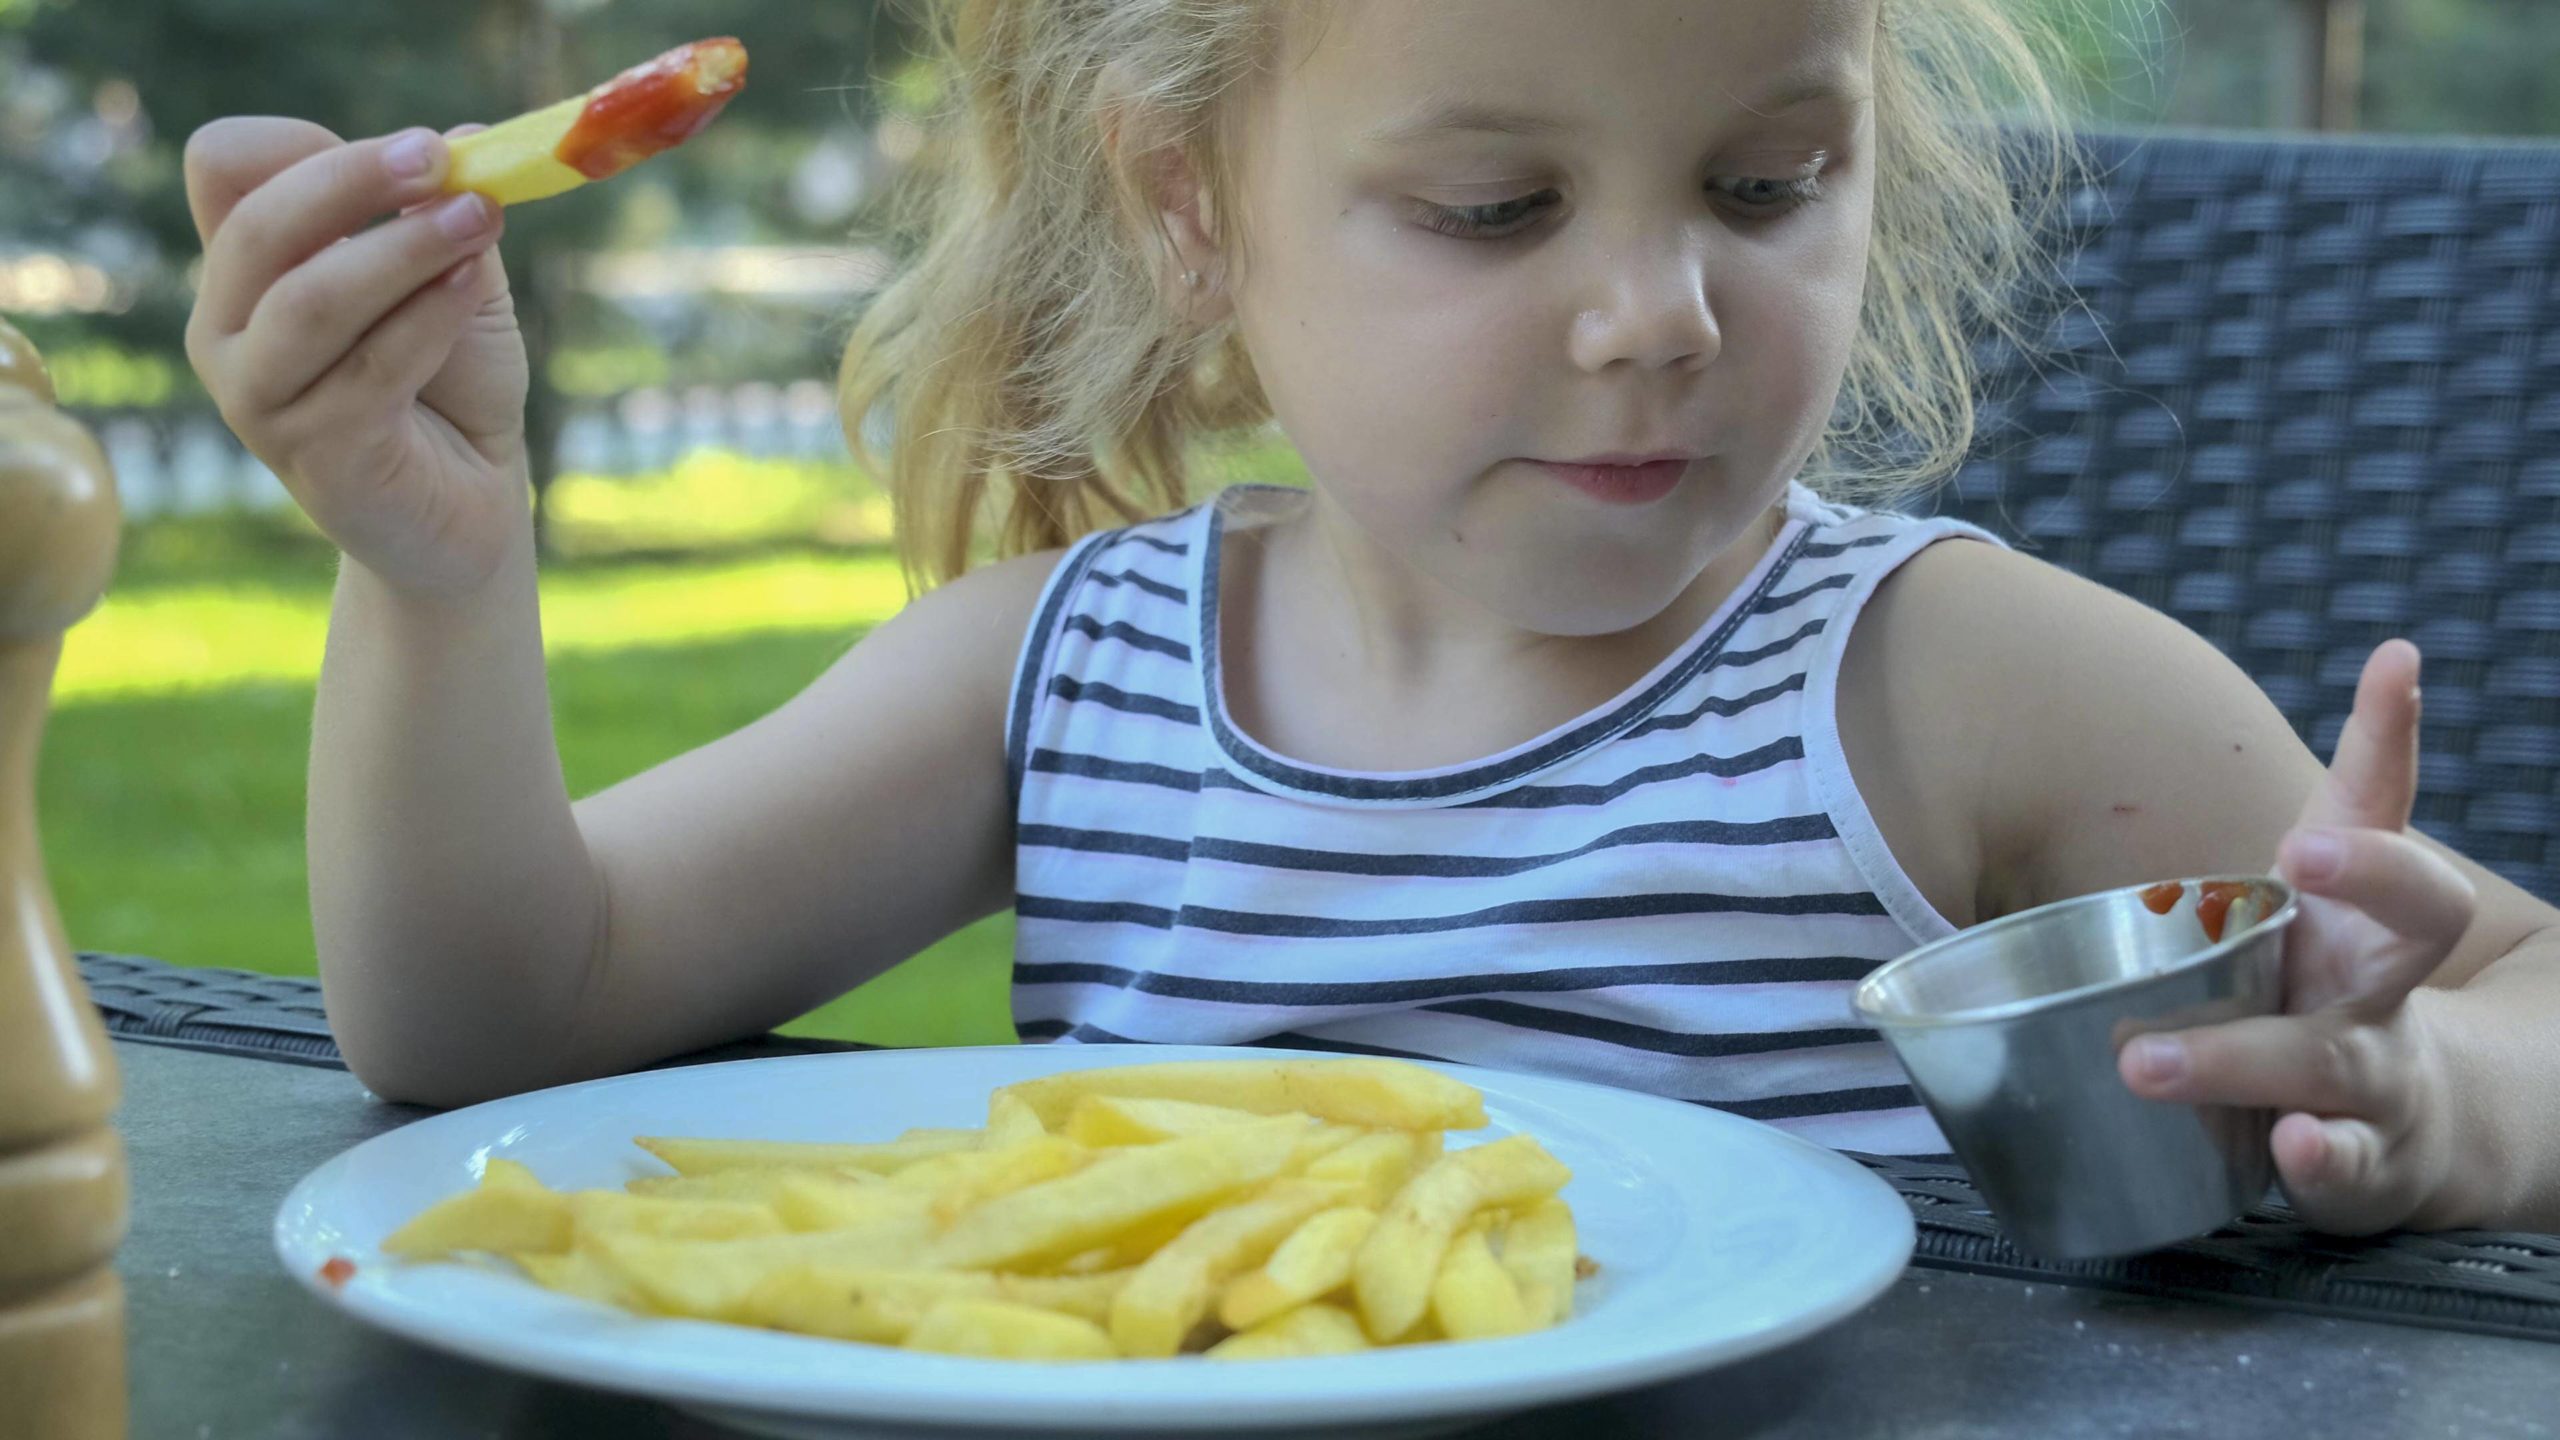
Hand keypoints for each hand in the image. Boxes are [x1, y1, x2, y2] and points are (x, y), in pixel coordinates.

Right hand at [183, 118, 529, 595]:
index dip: (308, 148)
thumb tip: (462, 139)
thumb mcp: (456, 282)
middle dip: (354, 181)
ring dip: (403, 249)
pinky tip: (472, 287)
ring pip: (311, 300)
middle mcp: (225, 328)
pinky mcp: (311, 455)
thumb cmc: (452, 383)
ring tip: (482, 219)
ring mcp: (255, 397)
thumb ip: (443, 219)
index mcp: (245, 268)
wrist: (470, 506)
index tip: (415, 150)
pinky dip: (428, 318)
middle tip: (442, 160)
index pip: (224, 168)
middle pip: (258, 225)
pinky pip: (368, 368)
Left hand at [2117, 639, 2479, 1232]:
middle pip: (2420, 918)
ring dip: (2238, 1058)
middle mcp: (2388, 985)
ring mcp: (2377, 1074)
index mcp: (2370, 910)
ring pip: (2327, 1061)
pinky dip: (2316, 1158)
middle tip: (2303, 846)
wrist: (2412, 1121)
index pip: (2395, 810)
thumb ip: (2343, 784)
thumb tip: (2388, 652)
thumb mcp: (2328, 882)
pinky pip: (2342, 1162)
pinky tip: (2288, 1147)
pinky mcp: (2359, 1158)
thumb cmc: (2334, 978)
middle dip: (2373, 874)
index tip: (2393, 667)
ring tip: (2147, 1062)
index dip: (2393, 740)